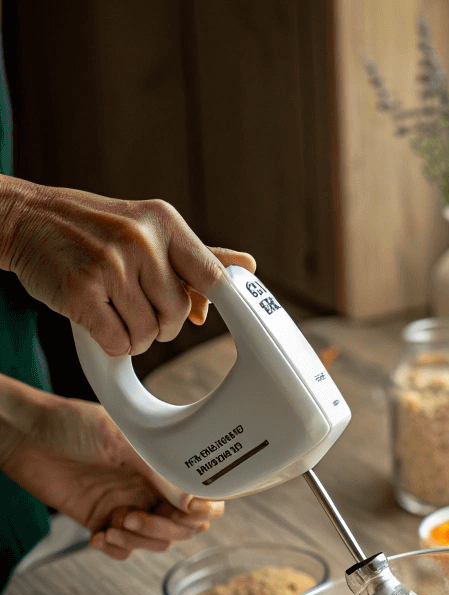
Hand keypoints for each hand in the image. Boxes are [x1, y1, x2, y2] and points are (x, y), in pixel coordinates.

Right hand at [0, 177, 255, 355]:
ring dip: (135, 337)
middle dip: (163, 326)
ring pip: (149, 333)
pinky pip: (118, 342)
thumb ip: (197, 255)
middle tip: (140, 311)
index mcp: (165, 224)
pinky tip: (100, 324)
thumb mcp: (148, 229)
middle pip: (179, 315)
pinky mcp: (81, 290)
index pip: (214, 275)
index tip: (230, 320)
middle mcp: (141, 240)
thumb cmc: (94, 230)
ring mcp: (109, 264)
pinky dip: (113, 344)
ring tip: (116, 313)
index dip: (227, 305)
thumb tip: (248, 267)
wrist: (24, 217)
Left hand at [1, 385, 223, 559]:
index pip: (202, 497)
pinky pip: (123, 551)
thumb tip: (193, 501)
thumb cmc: (71, 423)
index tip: (188, 512)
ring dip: (139, 541)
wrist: (22, 434)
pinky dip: (117, 550)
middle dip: (164, 529)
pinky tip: (98, 536)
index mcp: (163, 466)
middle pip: (182, 527)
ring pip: (155, 543)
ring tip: (115, 525)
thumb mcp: (122, 441)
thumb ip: (160, 472)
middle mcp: (150, 489)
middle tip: (135, 518)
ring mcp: (127, 507)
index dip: (203, 510)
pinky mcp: (101, 522)